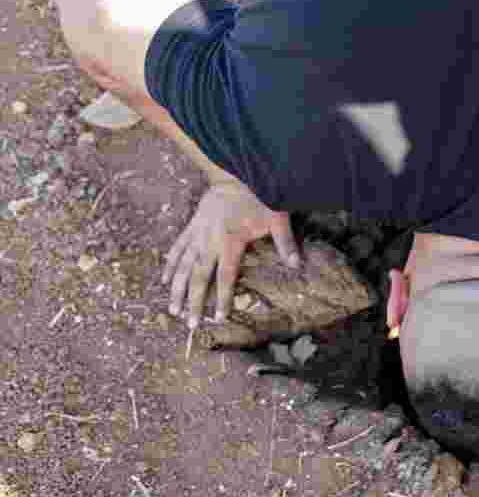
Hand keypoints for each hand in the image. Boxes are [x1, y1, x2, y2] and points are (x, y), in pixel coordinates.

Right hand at [162, 181, 299, 328]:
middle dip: (193, 302)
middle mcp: (210, 241)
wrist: (236, 172)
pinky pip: (177, 247)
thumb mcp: (277, 218)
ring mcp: (197, 233)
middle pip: (198, 276)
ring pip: (182, 265)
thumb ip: (285, 244)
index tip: (218, 318)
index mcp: (230, 242)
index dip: (221, 298)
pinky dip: (169, 264)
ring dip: (176, 288)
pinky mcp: (191, 225)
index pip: (225, 277)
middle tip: (189, 324)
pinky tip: (164, 279)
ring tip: (172, 309)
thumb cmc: (259, 197)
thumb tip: (297, 266)